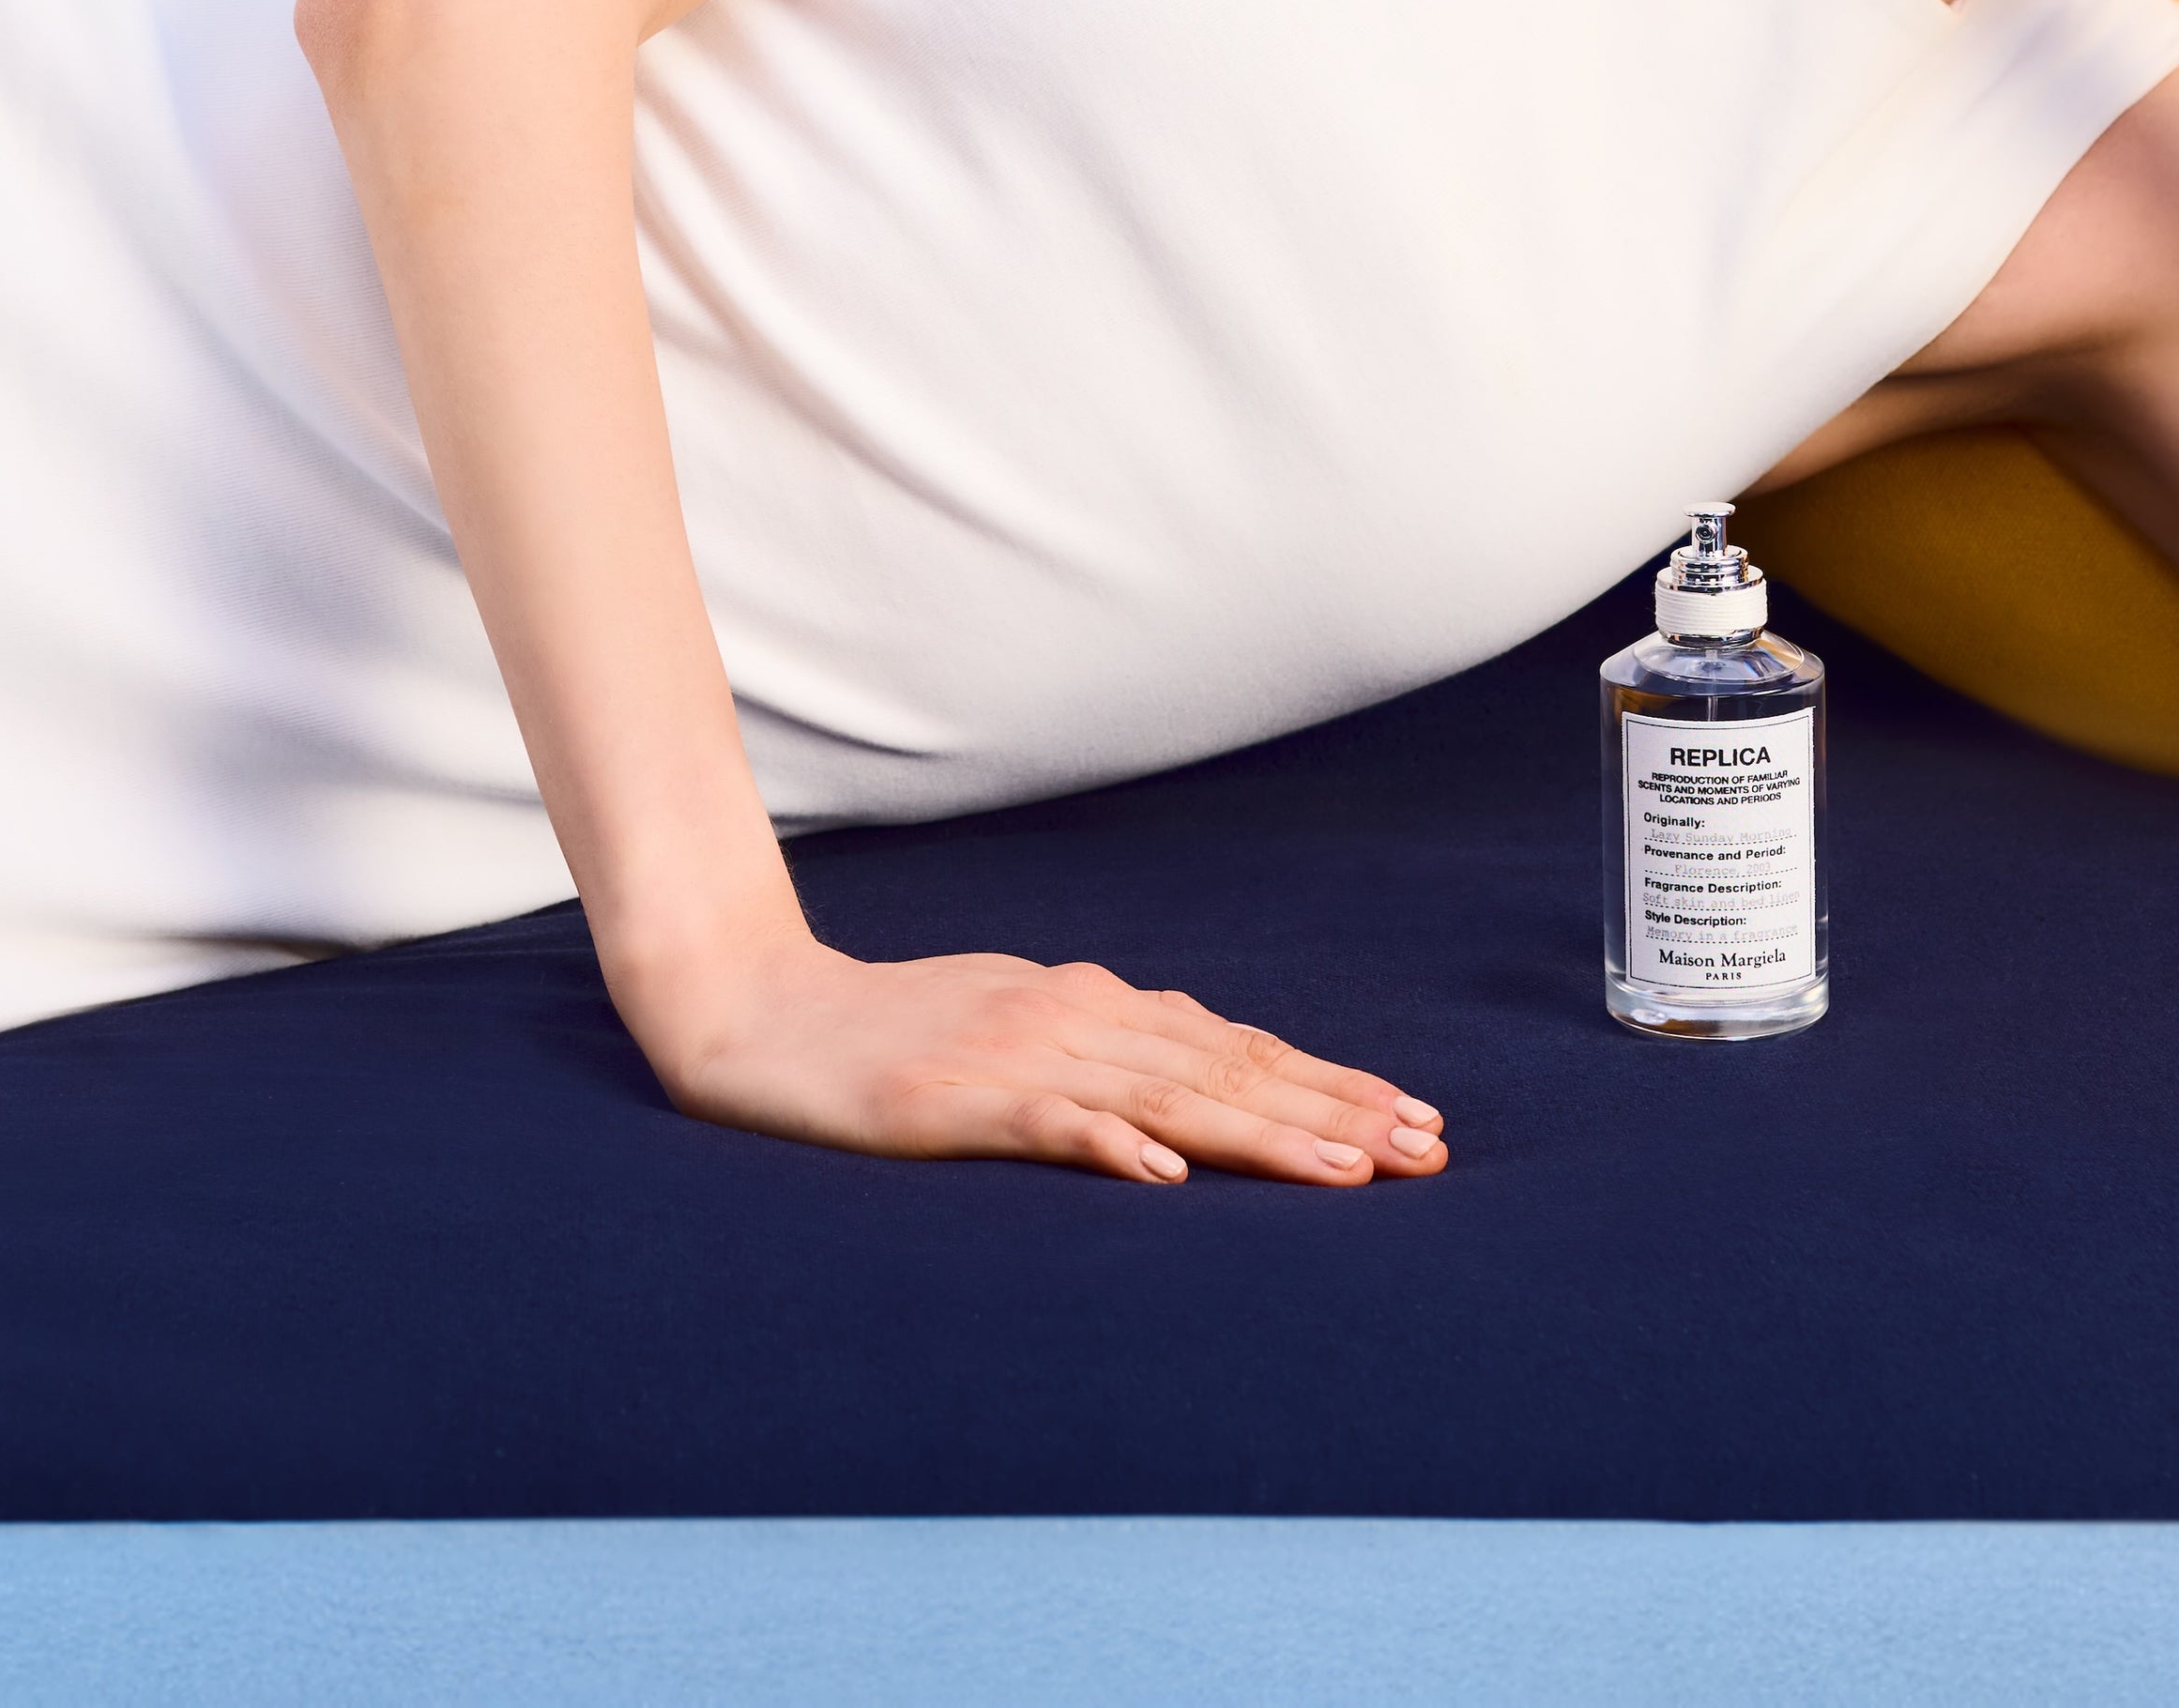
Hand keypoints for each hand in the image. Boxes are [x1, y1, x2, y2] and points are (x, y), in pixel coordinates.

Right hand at [631, 936, 1447, 1187]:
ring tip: (1345, 1169)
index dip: (1329, 1082)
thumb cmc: (887, 1034)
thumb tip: (1193, 1100)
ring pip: (1161, 1094)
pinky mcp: (949, 1097)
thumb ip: (1102, 1054)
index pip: (1234, 1048)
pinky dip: (1109, 1143)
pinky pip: (1043, 1122)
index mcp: (1089, 1003)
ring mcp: (1011, 1053)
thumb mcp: (1013, 1031)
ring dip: (1260, 1132)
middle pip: (1224, 1069)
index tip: (1415, 1122)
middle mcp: (1069, 1015)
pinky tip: (1165, 1175)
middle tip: (1424, 1152)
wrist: (754, 1014)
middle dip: (1333, 1110)